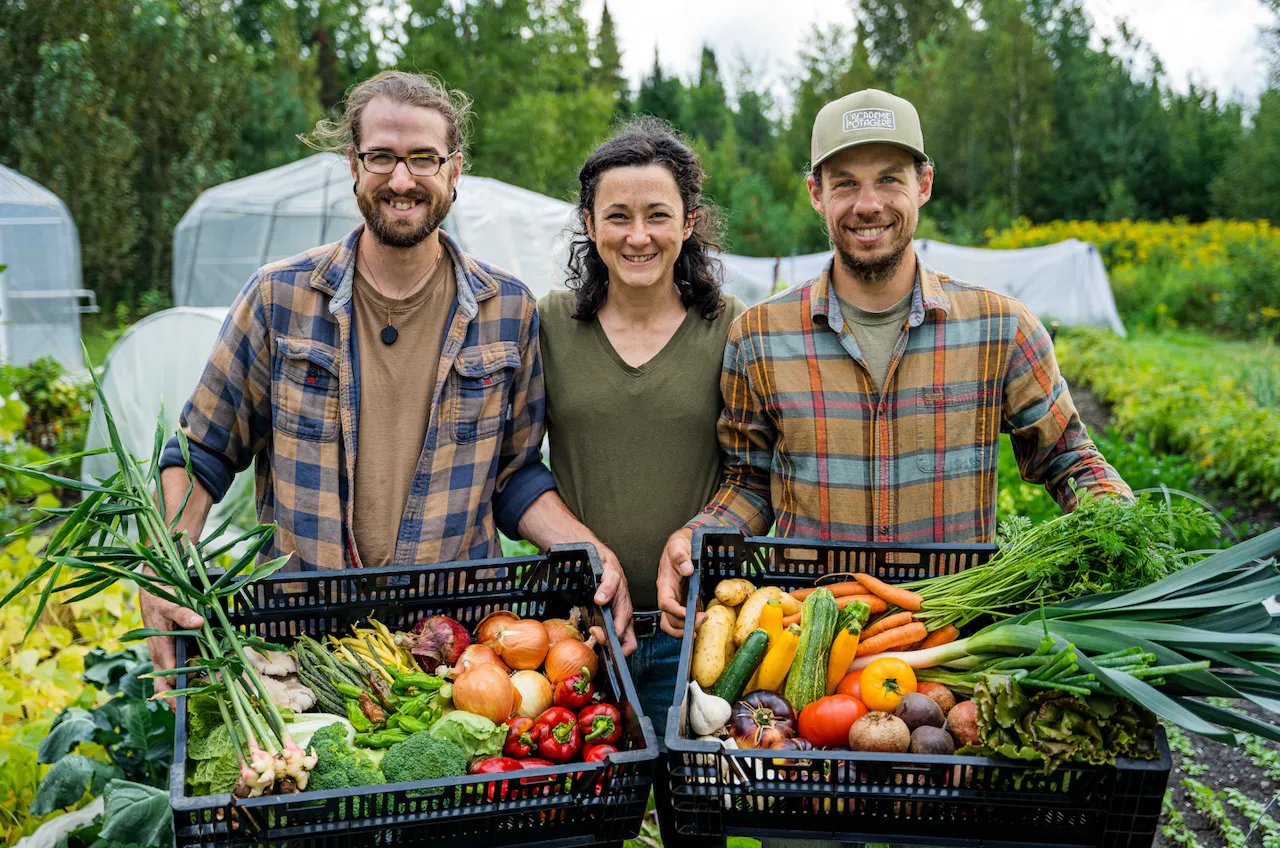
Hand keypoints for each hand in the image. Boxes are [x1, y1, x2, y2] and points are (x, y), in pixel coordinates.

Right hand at [139, 579, 203, 698]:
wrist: (152, 591)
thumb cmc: (160, 599)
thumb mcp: (171, 603)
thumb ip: (182, 613)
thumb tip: (198, 622)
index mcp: (160, 648)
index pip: (168, 676)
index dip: (179, 690)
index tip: (191, 701)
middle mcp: (160, 655)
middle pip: (162, 685)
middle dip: (173, 700)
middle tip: (188, 714)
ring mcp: (162, 655)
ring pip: (166, 680)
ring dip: (179, 691)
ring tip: (198, 703)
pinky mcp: (167, 651)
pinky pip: (172, 669)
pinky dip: (183, 677)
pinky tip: (199, 681)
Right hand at [590, 542, 636, 656]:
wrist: (599, 559)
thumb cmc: (603, 587)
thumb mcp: (603, 608)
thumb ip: (603, 625)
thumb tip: (598, 639)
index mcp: (624, 620)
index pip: (629, 644)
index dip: (619, 654)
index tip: (604, 654)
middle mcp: (624, 609)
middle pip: (626, 634)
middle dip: (611, 642)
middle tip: (596, 637)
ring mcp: (620, 593)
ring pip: (623, 613)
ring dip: (611, 624)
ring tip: (595, 628)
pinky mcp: (612, 575)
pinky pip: (611, 584)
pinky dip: (605, 592)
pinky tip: (598, 598)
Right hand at [657, 528, 702, 638]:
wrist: (683, 544)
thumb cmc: (679, 545)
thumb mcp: (679, 545)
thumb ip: (681, 556)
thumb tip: (687, 569)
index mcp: (665, 583)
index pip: (664, 602)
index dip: (675, 611)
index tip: (688, 614)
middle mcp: (668, 595)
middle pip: (669, 618)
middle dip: (683, 624)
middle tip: (702, 619)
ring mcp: (675, 600)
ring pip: (672, 623)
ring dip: (683, 630)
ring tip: (698, 629)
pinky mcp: (683, 602)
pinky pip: (681, 619)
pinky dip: (687, 626)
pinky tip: (699, 625)